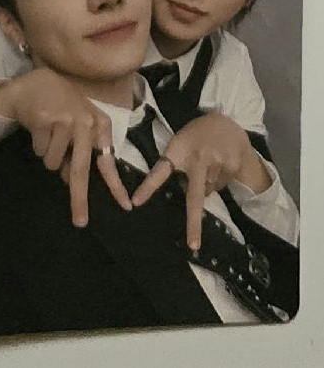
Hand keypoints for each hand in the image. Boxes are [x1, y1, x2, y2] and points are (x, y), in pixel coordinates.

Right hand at [0, 68, 131, 225]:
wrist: (36, 84)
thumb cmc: (60, 107)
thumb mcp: (78, 126)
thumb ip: (80, 152)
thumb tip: (70, 180)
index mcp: (99, 125)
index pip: (108, 161)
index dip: (116, 186)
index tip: (126, 207)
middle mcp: (86, 122)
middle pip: (81, 170)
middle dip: (80, 198)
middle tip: (80, 221)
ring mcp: (66, 121)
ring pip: (53, 163)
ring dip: (48, 155)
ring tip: (48, 134)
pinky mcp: (46, 120)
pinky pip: (40, 151)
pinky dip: (37, 144)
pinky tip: (39, 127)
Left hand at [131, 113, 270, 249]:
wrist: (226, 121)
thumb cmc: (195, 135)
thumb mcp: (179, 143)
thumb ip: (177, 164)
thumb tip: (185, 192)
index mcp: (177, 150)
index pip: (159, 171)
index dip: (148, 187)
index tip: (135, 203)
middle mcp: (197, 158)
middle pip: (194, 196)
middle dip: (194, 223)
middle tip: (193, 245)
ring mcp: (216, 162)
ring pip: (207, 192)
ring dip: (204, 185)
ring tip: (206, 163)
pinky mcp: (231, 166)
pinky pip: (220, 186)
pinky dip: (218, 180)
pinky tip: (219, 163)